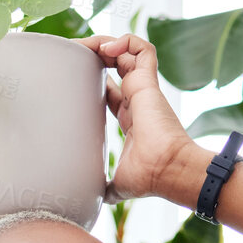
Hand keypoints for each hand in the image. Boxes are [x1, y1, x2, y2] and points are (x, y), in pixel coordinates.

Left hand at [80, 32, 196, 202]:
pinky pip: (142, 48)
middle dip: (95, 56)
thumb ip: (105, 188)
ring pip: (127, 52)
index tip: (75, 80)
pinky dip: (126, 41)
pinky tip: (106, 49)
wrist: (167, 171)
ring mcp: (143, 89)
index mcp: (130, 119)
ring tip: (89, 47)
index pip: (110, 92)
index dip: (93, 82)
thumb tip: (91, 201)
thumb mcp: (117, 185)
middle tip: (75, 56)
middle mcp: (137, 100)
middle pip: (115, 66)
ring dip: (107, 43)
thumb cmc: (149, 178)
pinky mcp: (148, 81)